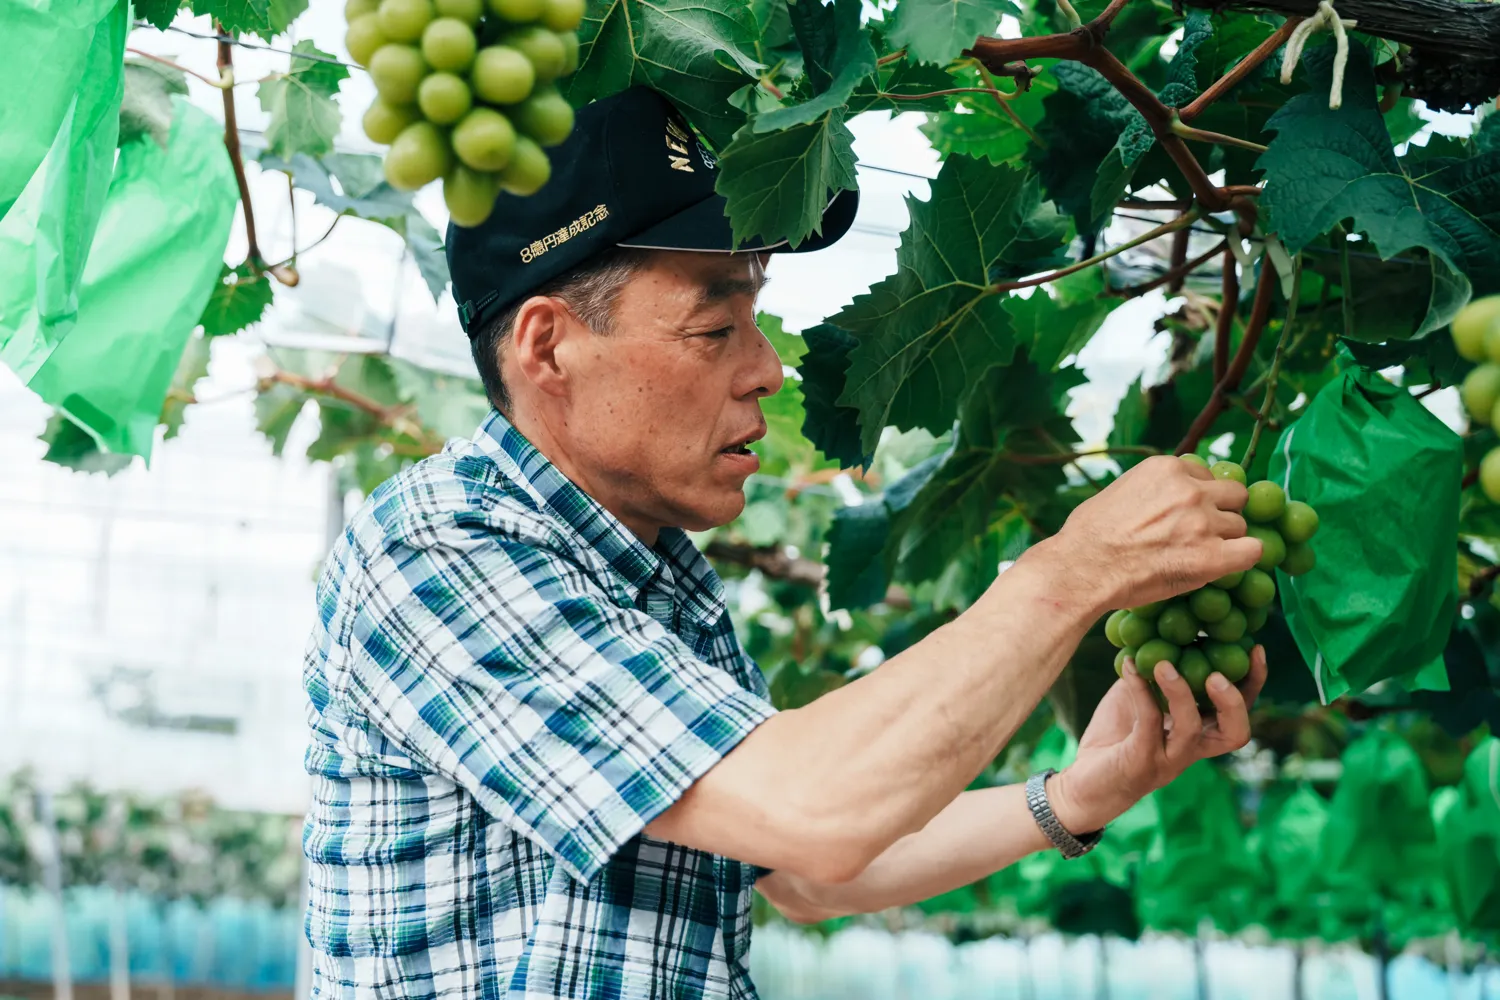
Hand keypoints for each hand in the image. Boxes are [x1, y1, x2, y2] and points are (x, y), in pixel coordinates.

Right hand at [1044, 455, 1259, 612]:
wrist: (1082, 568)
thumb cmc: (1087, 535)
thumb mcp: (1119, 490)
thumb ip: (1152, 489)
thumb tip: (1162, 498)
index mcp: (1167, 468)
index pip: (1206, 475)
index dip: (1200, 496)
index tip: (1188, 514)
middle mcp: (1191, 489)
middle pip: (1233, 495)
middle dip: (1221, 512)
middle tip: (1202, 533)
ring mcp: (1203, 522)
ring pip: (1239, 526)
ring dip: (1225, 539)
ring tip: (1198, 555)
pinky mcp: (1212, 557)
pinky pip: (1253, 551)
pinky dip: (1245, 557)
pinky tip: (1229, 565)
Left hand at [1047, 646, 1267, 834]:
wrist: (1084, 782)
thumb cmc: (1115, 737)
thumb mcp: (1138, 697)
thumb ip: (1155, 672)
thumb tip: (1162, 630)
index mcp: (1199, 734)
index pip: (1238, 712)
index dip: (1253, 683)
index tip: (1257, 648)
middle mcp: (1191, 749)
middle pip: (1235, 733)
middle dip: (1234, 701)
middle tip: (1218, 672)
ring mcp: (1168, 759)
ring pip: (1191, 729)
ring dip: (1181, 693)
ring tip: (1165, 664)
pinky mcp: (1141, 761)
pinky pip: (1148, 723)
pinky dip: (1140, 691)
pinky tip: (1128, 666)